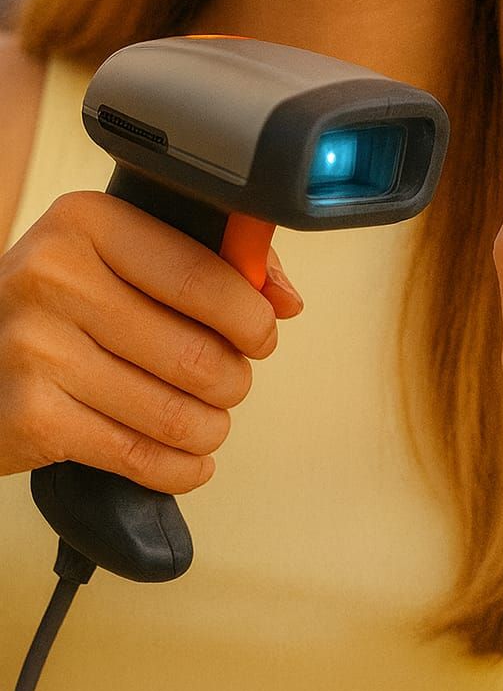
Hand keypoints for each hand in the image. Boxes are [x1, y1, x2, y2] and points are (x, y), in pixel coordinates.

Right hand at [0, 191, 301, 491]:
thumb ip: (208, 260)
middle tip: (228, 381)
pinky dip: (179, 468)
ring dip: (210, 427)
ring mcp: (36, 350)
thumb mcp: (115, 255)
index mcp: (86, 222)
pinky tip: (187, 460)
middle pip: (196, 352)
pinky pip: (138, 456)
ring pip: (175, 412)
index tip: (260, 333)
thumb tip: (283, 298)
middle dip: (233, 379)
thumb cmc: (58, 302)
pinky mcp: (30, 417)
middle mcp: (55, 278)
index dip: (250, 315)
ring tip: (207, 420)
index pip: (200, 274)